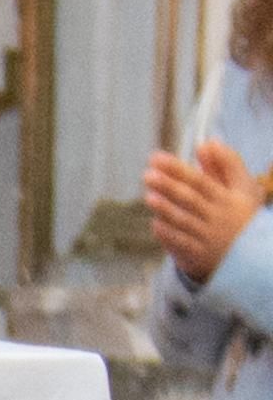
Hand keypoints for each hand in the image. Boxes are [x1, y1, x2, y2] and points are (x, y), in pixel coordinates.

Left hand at [146, 139, 264, 280]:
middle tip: (148, 175)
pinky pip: (182, 244)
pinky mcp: (198, 256)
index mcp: (228, 198)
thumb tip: (206, 143)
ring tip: (149, 197)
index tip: (156, 158)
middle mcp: (217, 217)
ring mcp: (207, 238)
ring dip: (166, 210)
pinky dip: (168, 235)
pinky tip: (156, 224)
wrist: (250, 253)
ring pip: (184, 222)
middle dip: (168, 186)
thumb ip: (226, 163)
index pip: (200, 180)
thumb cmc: (241, 212)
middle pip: (190, 199)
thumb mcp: (243, 186)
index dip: (177, 169)